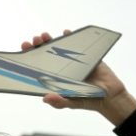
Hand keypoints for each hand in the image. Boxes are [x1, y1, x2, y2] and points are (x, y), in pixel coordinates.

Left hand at [21, 30, 135, 125]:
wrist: (110, 96)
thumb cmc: (88, 100)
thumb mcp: (72, 102)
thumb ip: (60, 102)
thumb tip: (45, 98)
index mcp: (53, 77)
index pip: (37, 65)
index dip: (30, 56)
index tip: (25, 48)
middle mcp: (59, 67)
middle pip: (44, 53)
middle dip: (38, 45)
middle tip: (35, 40)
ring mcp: (71, 60)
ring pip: (57, 47)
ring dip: (50, 40)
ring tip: (44, 36)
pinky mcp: (85, 56)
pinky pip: (76, 44)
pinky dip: (70, 37)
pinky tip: (65, 32)